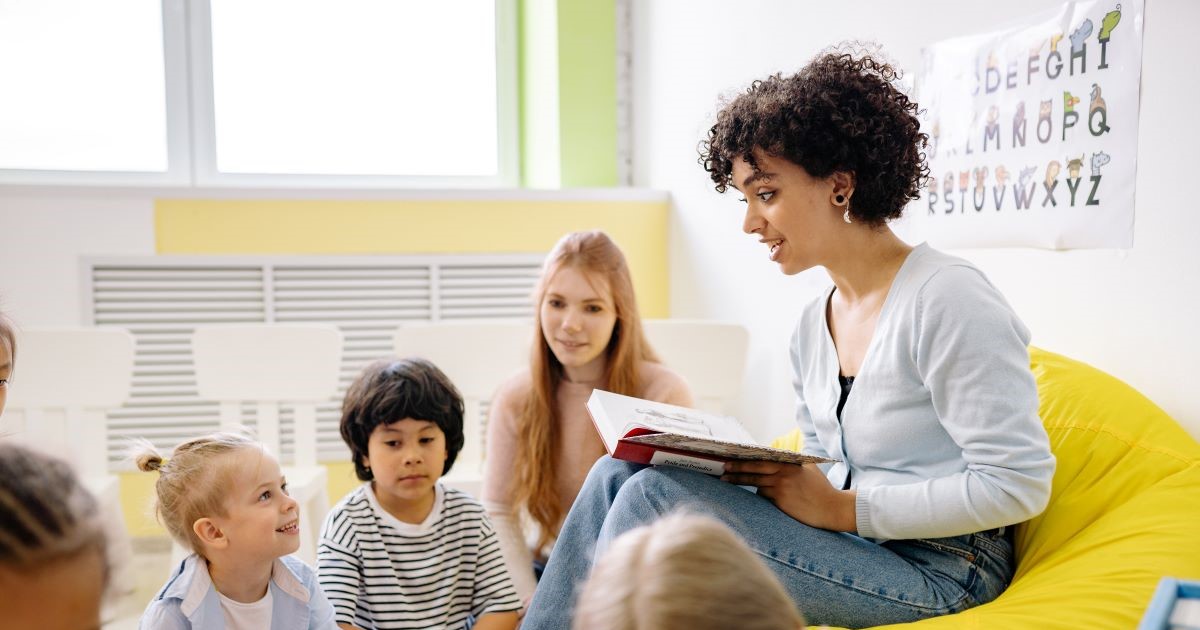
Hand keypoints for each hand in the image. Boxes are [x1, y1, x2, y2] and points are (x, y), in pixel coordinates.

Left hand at [721, 461, 857, 531]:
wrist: (832, 508)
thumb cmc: (821, 489)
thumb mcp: (809, 469)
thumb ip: (794, 462)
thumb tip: (778, 456)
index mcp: (790, 464)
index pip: (763, 459)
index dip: (747, 458)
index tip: (732, 456)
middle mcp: (784, 474)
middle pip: (754, 469)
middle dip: (736, 469)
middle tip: (723, 468)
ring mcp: (781, 488)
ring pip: (756, 483)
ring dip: (740, 481)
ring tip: (726, 480)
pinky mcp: (781, 501)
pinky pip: (763, 497)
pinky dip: (760, 495)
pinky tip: (759, 495)